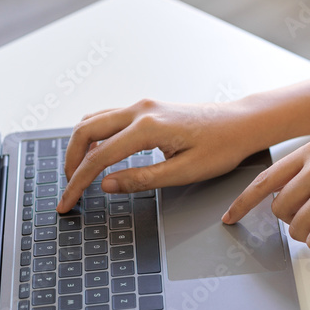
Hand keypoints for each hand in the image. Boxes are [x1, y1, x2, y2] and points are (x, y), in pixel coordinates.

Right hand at [58, 98, 263, 211]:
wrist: (241, 124)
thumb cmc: (222, 147)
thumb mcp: (184, 172)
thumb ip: (142, 180)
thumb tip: (106, 185)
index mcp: (148, 127)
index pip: (99, 158)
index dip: (78, 183)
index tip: (67, 203)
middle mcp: (140, 110)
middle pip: (85, 132)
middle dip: (70, 162)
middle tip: (68, 190)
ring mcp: (142, 105)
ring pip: (93, 121)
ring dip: (80, 147)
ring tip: (78, 175)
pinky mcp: (147, 108)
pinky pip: (108, 118)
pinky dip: (94, 137)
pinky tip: (97, 156)